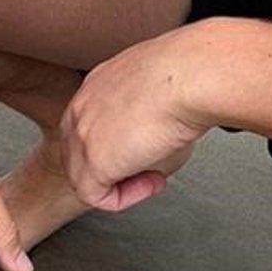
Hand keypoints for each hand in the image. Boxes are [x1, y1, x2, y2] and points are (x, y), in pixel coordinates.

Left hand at [57, 28, 213, 212]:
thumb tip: (158, 118)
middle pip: (78, 154)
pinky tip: (152, 183)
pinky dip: (125, 198)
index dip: (116, 146)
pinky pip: (97, 196)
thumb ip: (148, 101)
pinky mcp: (92, 163)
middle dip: (112, 169)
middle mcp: (82, 107)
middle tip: (147, 169)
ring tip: (154, 177)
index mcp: (97, 84)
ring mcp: (82, 136)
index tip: (146, 148)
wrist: (193, 75)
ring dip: (121, 185)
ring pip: (84, 178)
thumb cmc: (191, 72)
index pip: (88, 126)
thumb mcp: (160, 81)